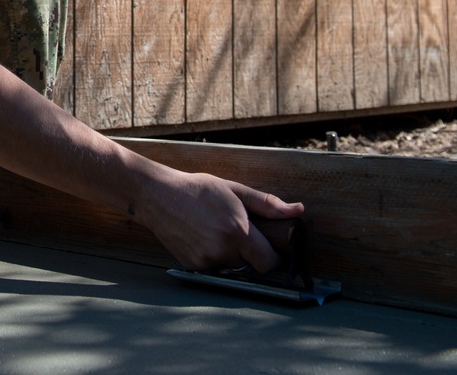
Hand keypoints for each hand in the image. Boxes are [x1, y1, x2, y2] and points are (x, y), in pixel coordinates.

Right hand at [142, 171, 303, 272]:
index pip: (268, 263)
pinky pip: (211, 267)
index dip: (270, 256)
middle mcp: (222, 249)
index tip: (265, 246)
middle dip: (246, 250)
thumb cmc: (198, 189)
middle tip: (232, 229)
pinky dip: (210, 256)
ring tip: (213, 230)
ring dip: (227, 254)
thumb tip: (297, 210)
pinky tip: (200, 236)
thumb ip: (267, 204)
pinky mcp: (192, 266)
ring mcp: (205, 260)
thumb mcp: (235, 190)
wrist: (159, 195)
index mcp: (238, 231)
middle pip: (248, 264)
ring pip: (229, 266)